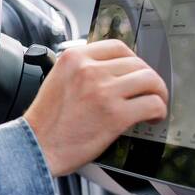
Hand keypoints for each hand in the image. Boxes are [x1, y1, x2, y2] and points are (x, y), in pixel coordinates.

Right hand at [23, 39, 169, 177]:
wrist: (36, 147)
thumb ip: (81, 70)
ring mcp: (103, 91)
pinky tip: (153, 117)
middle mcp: (89, 70)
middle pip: (137, 63)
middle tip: (148, 92)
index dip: (133, 60)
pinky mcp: (115, 115)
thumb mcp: (58, 81)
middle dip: (147, 78)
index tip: (135, 72)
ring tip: (155, 104)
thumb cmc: (46, 122)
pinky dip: (158, 110)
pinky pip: (152, 104)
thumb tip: (112, 72)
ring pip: (149, 80)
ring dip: (158, 93)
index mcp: (74, 58)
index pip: (117, 47)